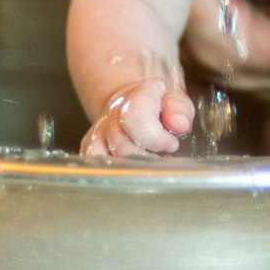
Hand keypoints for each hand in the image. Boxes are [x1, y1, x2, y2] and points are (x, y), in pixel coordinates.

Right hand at [80, 75, 195, 158]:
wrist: (132, 101)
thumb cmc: (158, 105)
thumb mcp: (176, 100)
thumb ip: (180, 109)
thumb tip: (178, 124)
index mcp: (134, 97)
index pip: (135, 119)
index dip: (157, 139)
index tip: (171, 144)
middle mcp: (111, 113)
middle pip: (124, 148)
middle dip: (148, 157)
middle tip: (161, 154)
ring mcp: (98, 131)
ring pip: (110, 161)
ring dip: (134, 167)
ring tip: (148, 160)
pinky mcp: (90, 147)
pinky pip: (96, 164)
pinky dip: (115, 172)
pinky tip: (130, 168)